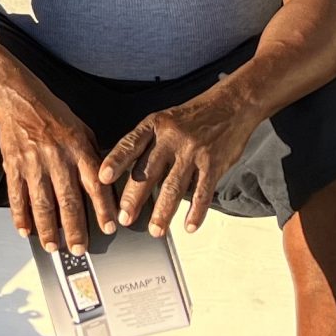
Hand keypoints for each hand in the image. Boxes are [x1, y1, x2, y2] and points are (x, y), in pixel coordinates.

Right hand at [0, 87, 116, 251]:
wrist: (19, 98)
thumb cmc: (53, 115)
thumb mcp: (82, 130)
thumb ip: (93, 158)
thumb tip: (105, 185)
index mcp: (78, 148)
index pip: (95, 183)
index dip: (102, 208)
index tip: (109, 227)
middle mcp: (57, 157)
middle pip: (68, 200)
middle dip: (75, 229)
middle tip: (79, 249)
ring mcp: (33, 163)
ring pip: (42, 203)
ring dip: (48, 229)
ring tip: (54, 247)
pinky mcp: (13, 165)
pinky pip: (17, 196)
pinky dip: (21, 216)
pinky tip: (26, 231)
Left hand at [100, 87, 257, 235]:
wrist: (232, 105)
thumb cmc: (193, 116)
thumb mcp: (165, 120)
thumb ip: (147, 144)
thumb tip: (125, 173)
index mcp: (156, 125)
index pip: (131, 144)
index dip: (116, 161)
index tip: (103, 178)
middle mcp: (172, 137)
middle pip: (149, 171)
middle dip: (134, 198)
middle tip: (124, 218)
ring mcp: (194, 151)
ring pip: (174, 186)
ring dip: (163, 212)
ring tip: (155, 230)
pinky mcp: (214, 164)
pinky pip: (203, 192)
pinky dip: (196, 212)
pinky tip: (189, 226)